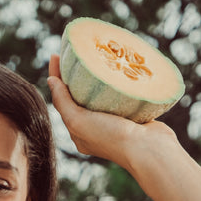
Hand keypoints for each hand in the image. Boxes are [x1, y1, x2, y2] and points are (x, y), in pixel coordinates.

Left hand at [47, 54, 174, 168]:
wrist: (149, 149)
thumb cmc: (111, 137)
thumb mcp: (78, 121)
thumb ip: (63, 102)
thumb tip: (51, 81)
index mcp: (79, 131)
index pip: (62, 99)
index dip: (57, 76)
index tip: (55, 54)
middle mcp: (95, 127)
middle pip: (80, 95)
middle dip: (75, 73)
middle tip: (75, 50)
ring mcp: (114, 120)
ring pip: (101, 93)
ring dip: (97, 75)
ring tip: (95, 53)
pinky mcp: (132, 114)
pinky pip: (121, 93)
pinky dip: (117, 80)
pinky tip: (118, 66)